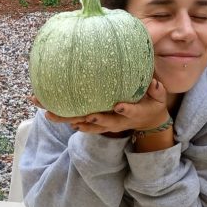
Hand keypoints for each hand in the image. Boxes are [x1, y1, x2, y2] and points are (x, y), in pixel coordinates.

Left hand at [34, 79, 169, 134]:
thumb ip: (156, 90)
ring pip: (83, 123)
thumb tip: (154, 82)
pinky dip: (65, 118)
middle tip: (71, 113)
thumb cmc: (151, 104)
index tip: (118, 106)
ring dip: (65, 119)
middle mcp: (115, 122)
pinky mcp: (97, 123)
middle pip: (97, 121)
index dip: (124, 110)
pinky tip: (48, 112)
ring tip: (47, 113)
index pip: (128, 113)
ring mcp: (104, 124)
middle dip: (82, 118)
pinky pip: (80, 122)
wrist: (147, 121)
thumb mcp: (158, 98)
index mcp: (132, 114)